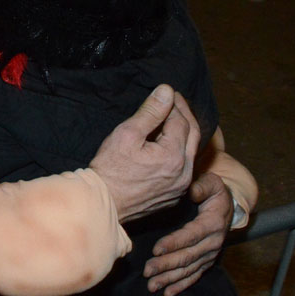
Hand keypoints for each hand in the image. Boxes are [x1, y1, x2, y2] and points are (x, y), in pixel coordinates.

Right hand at [91, 85, 200, 221]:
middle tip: (174, 100)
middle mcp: (184, 173)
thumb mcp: (127, 134)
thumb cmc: (110, 169)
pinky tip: (167, 144)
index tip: (166, 93)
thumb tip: (166, 91)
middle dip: (184, 115)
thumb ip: (150, 112)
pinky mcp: (174, 196)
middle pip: (192, 135)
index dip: (173, 104)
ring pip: (190, 152)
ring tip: (171, 118)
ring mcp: (180, 187)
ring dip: (184, 133)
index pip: (180, 121)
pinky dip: (179, 152)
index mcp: (174, 156)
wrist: (102, 204)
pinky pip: (184, 168)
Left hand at [144, 173, 233, 295]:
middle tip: (147, 271)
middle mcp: (213, 242)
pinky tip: (167, 294)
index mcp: (212, 224)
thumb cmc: (214, 193)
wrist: (228, 207)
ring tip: (152, 285)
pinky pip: (194, 276)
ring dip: (169, 279)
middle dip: (166, 265)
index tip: (155, 250)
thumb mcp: (212, 183)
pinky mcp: (207, 262)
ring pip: (188, 269)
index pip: (191, 236)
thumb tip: (192, 191)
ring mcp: (210, 255)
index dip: (173, 243)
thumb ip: (202, 186)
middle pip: (187, 256)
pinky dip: (181, 286)